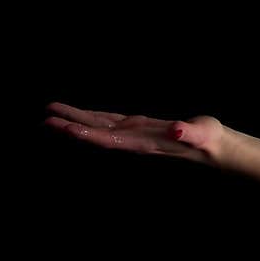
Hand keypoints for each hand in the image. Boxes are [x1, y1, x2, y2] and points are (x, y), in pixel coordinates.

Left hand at [42, 103, 223, 165]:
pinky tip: (81, 115)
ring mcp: (133, 134)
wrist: (213, 146)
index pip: (111, 140)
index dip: (89, 135)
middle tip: (46, 119)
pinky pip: (109, 121)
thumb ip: (188, 132)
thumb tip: (177, 130)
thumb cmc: (207, 140)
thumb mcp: (200, 133)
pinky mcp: (138, 127)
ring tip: (52, 113)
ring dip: (76, 120)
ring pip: (99, 127)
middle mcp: (133, 141)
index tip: (68, 129)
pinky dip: (92, 117)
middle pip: (96, 134)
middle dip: (71, 127)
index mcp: (144, 143)